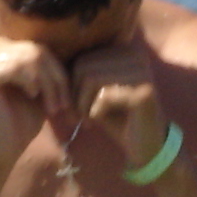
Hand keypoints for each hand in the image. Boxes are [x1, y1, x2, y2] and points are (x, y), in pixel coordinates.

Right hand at [0, 38, 70, 172]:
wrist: (3, 149)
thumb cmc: (21, 120)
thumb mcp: (40, 88)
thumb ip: (45, 66)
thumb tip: (66, 46)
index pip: (37, 47)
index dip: (57, 70)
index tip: (66, 98)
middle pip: (34, 50)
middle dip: (55, 78)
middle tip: (62, 104)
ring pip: (27, 58)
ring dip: (47, 84)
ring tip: (51, 106)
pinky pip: (13, 68)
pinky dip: (30, 82)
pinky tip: (33, 96)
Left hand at [70, 41, 168, 168]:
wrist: (145, 146)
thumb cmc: (116, 118)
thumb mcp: (94, 93)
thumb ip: (79, 76)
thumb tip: (51, 64)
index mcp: (124, 50)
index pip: (82, 57)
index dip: (71, 83)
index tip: (74, 107)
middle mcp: (135, 55)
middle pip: (84, 66)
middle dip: (74, 95)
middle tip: (77, 117)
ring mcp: (142, 72)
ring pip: (91, 78)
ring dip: (82, 104)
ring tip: (87, 120)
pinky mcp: (144, 92)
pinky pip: (104, 96)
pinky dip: (95, 112)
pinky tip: (100, 121)